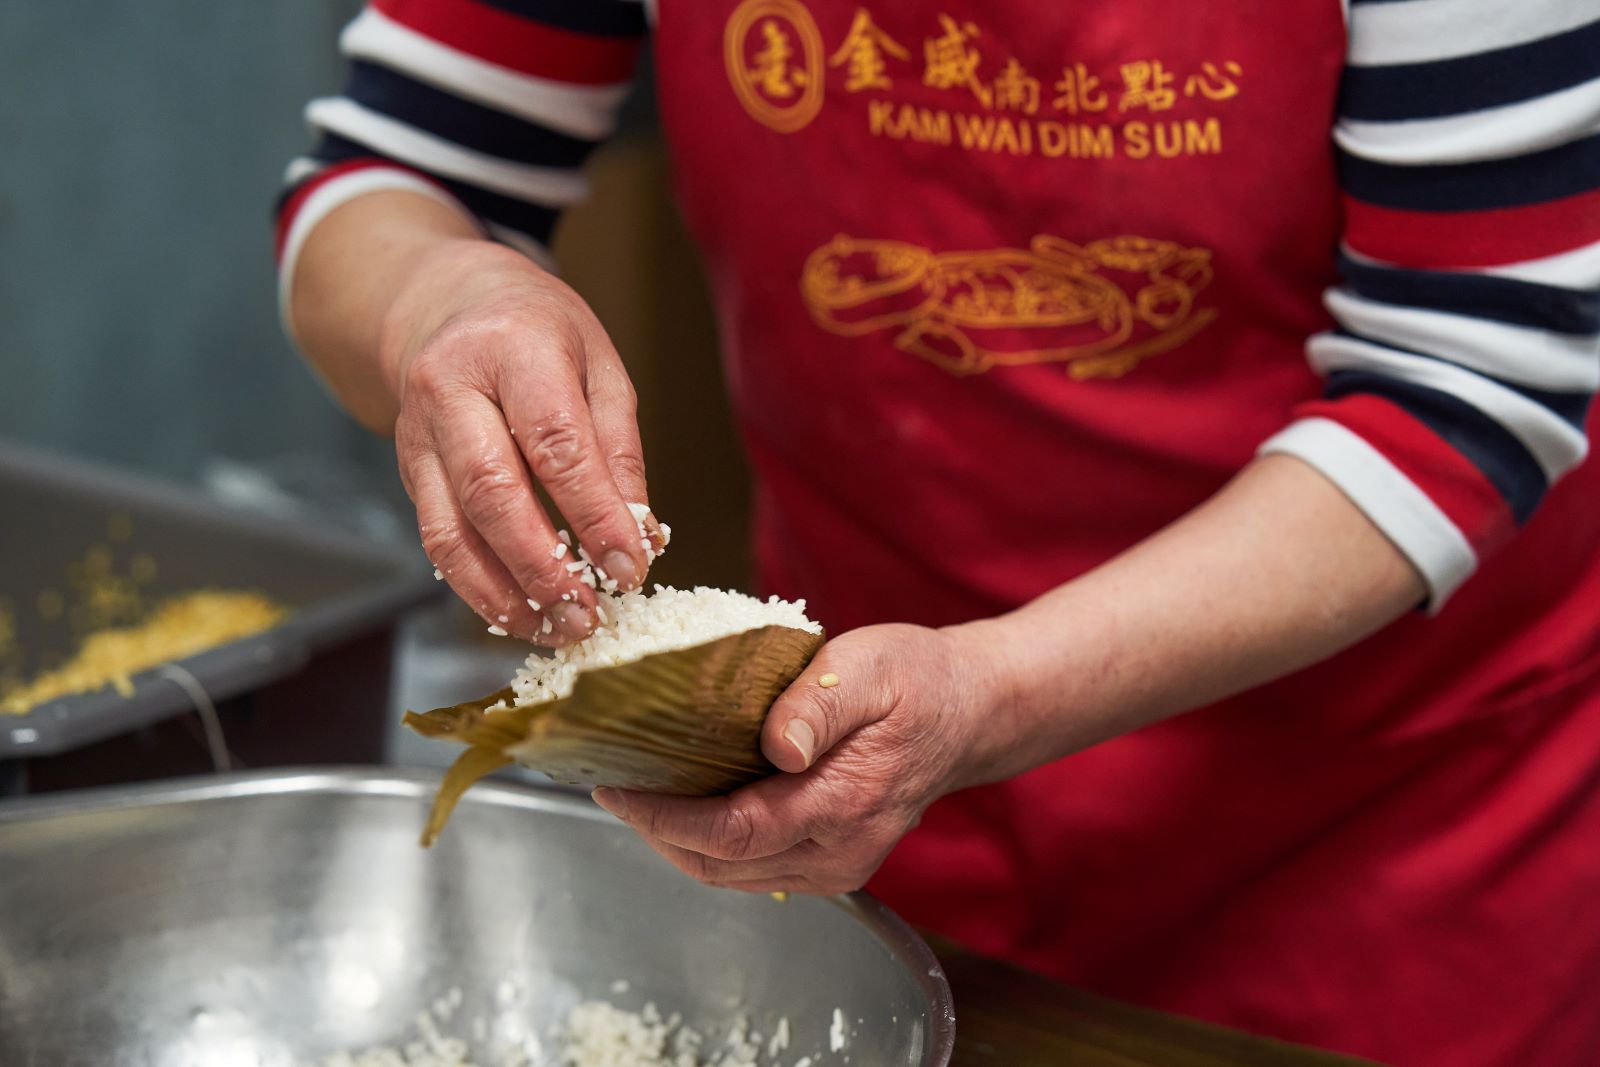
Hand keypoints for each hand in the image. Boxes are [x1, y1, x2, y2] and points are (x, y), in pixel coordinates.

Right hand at [383, 239, 655, 644]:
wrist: (443, 303)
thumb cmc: (536, 332)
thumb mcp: (598, 364)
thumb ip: (618, 447)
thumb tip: (640, 533)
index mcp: (513, 348)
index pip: (556, 443)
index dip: (594, 514)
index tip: (630, 566)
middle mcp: (451, 387)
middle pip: (493, 491)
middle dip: (545, 566)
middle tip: (590, 614)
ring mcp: (418, 431)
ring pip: (452, 529)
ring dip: (506, 594)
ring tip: (557, 628)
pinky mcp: (405, 468)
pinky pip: (436, 539)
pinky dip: (478, 587)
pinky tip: (521, 613)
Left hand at [591, 623, 1009, 894]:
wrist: (970, 713)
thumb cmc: (919, 681)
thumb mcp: (872, 667)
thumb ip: (821, 704)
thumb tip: (778, 746)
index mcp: (844, 801)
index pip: (732, 833)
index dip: (663, 819)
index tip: (614, 788)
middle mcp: (839, 850)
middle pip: (720, 865)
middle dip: (657, 832)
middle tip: (613, 784)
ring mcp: (838, 865)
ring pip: (733, 875)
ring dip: (680, 842)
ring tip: (642, 793)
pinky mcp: (833, 864)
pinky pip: (755, 868)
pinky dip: (713, 843)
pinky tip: (693, 803)